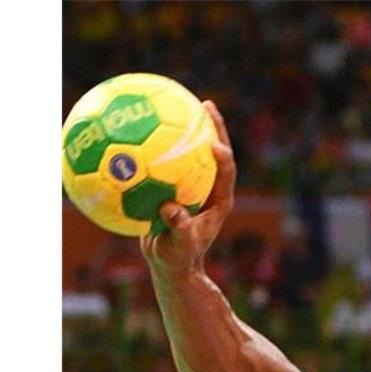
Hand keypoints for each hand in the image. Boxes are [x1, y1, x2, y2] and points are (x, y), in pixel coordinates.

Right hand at [139, 101, 235, 276]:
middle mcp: (209, 189)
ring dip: (189, 129)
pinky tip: (139, 129)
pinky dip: (159, 146)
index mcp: (218, 201)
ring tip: (180, 103)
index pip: (226, 173)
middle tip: (204, 104)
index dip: (223, 158)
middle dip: (213, 128)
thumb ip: (178, 229)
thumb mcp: (179, 246)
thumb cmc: (179, 258)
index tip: (214, 143)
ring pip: (194, 153)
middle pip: (215, 153)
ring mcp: (194, 186)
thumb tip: (170, 209)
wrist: (170, 264)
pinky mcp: (177, 187)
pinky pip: (169, 162)